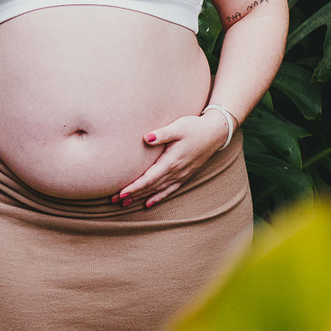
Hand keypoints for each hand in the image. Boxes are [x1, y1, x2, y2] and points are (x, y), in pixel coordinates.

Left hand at [114, 110, 229, 208]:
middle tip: (114, 200)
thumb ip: (162, 134)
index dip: (134, 187)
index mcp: (171, 161)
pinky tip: (148, 204)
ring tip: (125, 204)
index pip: (149, 178)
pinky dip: (158, 198)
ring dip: (141, 197)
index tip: (121, 193)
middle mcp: (176, 172)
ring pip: (158, 191)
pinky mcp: (185, 176)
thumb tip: (146, 138)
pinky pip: (169, 191)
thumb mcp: (178, 127)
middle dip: (132, 194)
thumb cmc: (194, 127)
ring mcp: (181, 175)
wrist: (215, 133)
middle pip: (150, 187)